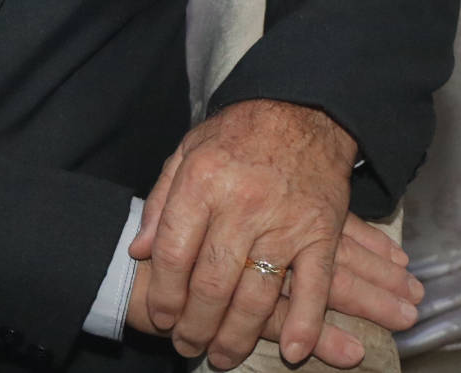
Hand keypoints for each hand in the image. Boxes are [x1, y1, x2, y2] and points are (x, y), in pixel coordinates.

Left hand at [126, 99, 375, 365]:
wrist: (303, 111)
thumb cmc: (238, 134)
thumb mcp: (186, 152)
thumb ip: (161, 202)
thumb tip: (139, 251)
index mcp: (203, 181)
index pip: (174, 251)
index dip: (164, 293)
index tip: (160, 317)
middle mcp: (242, 204)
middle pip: (213, 282)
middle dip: (196, 324)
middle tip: (186, 345)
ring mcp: (285, 222)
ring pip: (258, 294)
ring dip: (238, 335)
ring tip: (221, 356)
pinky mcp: (321, 233)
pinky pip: (315, 287)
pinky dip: (306, 324)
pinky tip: (291, 352)